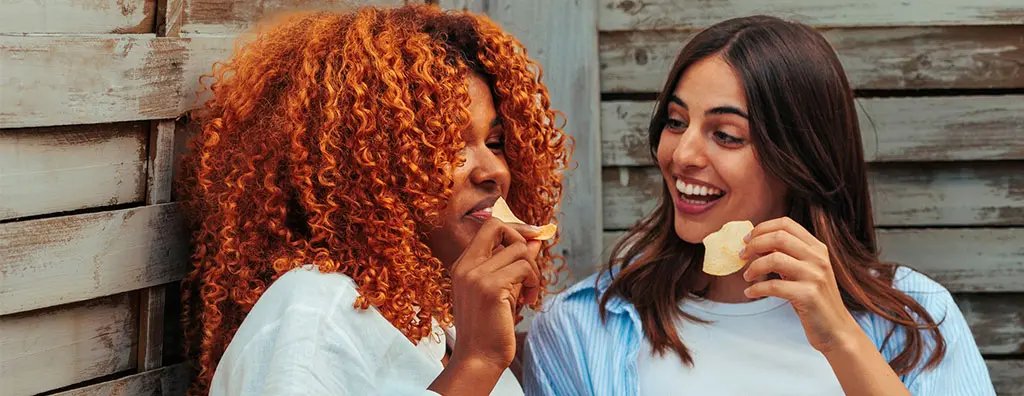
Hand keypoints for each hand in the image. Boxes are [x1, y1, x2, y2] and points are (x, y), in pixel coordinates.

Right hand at [448, 218, 541, 371]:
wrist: (478, 359)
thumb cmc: (489, 328)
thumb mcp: (502, 290)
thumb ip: (514, 264)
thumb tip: (535, 241)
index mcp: (463, 265)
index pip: (489, 227)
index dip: (513, 228)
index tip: (532, 238)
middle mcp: (466, 266)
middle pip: (498, 226)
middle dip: (522, 237)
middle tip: (531, 264)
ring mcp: (476, 275)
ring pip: (519, 250)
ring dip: (532, 271)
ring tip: (528, 294)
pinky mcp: (490, 287)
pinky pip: (524, 269)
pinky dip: (533, 283)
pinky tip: (527, 302)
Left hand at [739, 217, 860, 353]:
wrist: (836, 329)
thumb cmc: (814, 300)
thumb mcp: (804, 271)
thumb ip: (787, 256)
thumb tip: (756, 245)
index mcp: (817, 248)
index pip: (786, 224)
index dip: (762, 228)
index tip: (747, 239)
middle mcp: (818, 258)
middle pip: (779, 237)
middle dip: (754, 244)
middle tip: (742, 256)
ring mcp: (815, 276)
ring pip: (774, 259)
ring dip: (753, 267)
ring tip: (747, 276)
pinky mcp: (809, 295)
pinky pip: (774, 286)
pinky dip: (756, 288)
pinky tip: (750, 292)